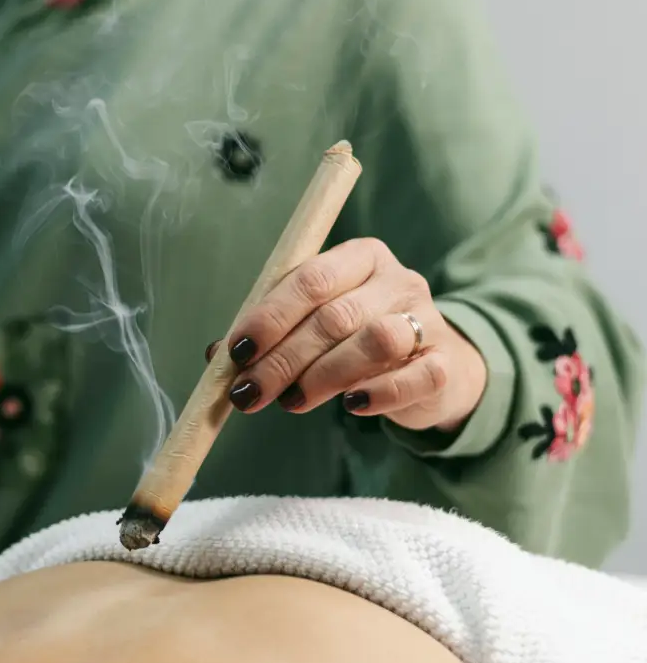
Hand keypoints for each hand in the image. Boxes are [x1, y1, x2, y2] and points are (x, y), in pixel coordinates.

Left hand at [209, 238, 487, 432]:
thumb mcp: (314, 324)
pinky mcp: (445, 364)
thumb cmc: (356, 339)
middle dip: (283, 358)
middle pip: (335, 316)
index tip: (238, 350)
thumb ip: (271, 333)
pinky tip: (351, 406)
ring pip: (375, 342)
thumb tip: (217, 357)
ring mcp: (428, 319)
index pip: (310, 278)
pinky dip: (377, 394)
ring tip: (292, 401)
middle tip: (250, 393)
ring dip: (323, 376)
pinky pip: (413, 378)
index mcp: (360, 257)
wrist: (431, 367)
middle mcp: (397, 280)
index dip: (270, 316)